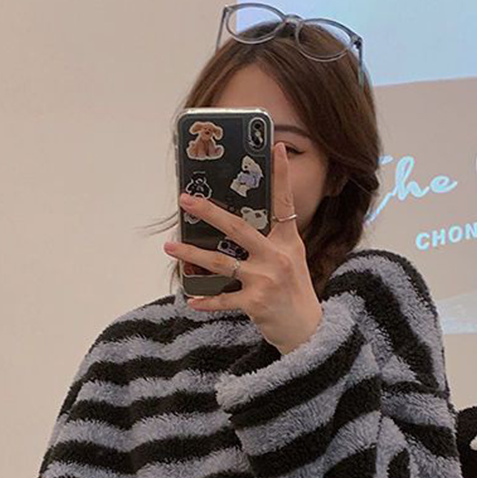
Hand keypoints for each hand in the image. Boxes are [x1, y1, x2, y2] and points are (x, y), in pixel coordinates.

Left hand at [164, 142, 322, 353]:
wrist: (306, 329)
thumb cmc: (294, 292)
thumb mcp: (291, 259)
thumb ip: (270, 241)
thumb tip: (235, 227)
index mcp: (287, 241)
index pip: (284, 202)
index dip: (281, 175)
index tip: (276, 148)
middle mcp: (277, 256)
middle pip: (237, 227)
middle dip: (208, 212)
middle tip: (186, 200)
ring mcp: (265, 279)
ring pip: (220, 261)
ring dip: (191, 253)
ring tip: (170, 246)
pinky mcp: (255, 303)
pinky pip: (223, 298)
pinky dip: (206, 300)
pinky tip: (192, 300)